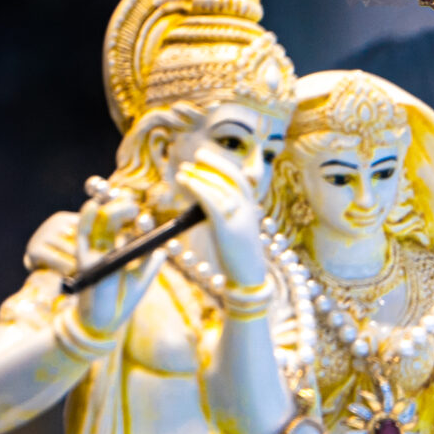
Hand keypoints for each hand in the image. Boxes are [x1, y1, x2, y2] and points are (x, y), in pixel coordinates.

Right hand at [74, 177, 163, 333]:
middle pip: (112, 219)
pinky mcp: (84, 258)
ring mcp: (94, 251)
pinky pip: (82, 234)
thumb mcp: (142, 280)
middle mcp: (105, 247)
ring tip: (128, 205)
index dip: (132, 215)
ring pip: (99, 223)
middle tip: (136, 206)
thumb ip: (151, 265)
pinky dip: (87, 219)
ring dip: (112, 210)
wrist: (106, 322)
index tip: (144, 211)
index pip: (124, 226)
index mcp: (119, 250)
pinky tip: (95, 207)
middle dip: (123, 208)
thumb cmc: (122, 302)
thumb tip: (163, 249)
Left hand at [176, 149, 268, 287]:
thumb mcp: (234, 231)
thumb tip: (202, 203)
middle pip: (232, 178)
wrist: (249, 278)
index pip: (239, 180)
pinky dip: (196, 187)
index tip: (206, 159)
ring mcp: (239, 218)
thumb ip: (222, 215)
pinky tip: (185, 181)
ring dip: (199, 176)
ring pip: (219, 187)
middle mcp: (248, 210)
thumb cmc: (238, 257)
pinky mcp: (226, 227)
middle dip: (214, 163)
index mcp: (251, 210)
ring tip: (182, 171)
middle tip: (197, 155)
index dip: (223, 167)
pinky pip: (210, 201)